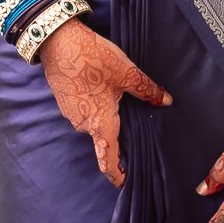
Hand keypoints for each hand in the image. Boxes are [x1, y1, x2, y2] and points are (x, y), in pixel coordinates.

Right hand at [38, 18, 170, 187]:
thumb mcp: (126, 72)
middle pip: (103, 136)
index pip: (108, 159)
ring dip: (102, 113)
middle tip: (129, 113)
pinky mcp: (63, 101)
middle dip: (115, 130)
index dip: (117, 174)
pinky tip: (97, 85)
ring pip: (92, 120)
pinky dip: (91, 103)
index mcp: (100, 123)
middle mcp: (83, 124)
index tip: (125, 182)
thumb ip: (147, 90)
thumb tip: (166, 101)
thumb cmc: (93, 58)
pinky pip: (82, 110)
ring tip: (113, 92)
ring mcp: (70, 113)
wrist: (57, 40)